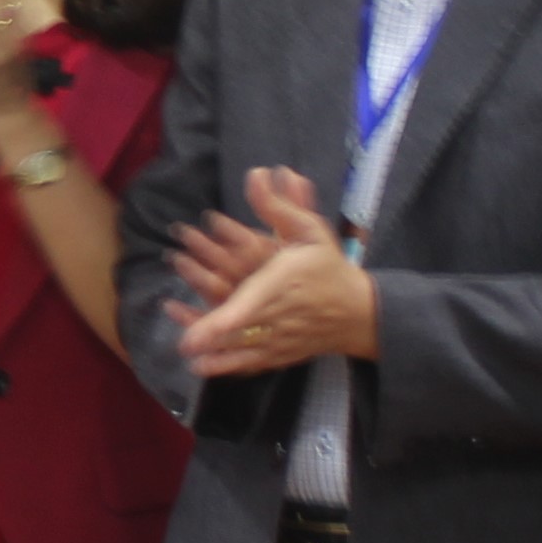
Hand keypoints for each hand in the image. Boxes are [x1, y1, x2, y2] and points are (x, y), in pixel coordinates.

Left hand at [170, 167, 375, 378]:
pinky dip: (229, 367)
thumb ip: (279, 206)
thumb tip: (257, 174)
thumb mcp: (309, 229)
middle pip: (241, 328)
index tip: (199, 332)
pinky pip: (252, 364)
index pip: (251, 301)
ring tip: (187, 358)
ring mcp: (280, 338)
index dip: (225, 320)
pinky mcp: (280, 354)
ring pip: (245, 351)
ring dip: (216, 357)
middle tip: (182, 344)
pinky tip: (203, 368)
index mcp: (282, 282)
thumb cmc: (329, 266)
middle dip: (209, 332)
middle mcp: (280, 314)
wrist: (359, 312)